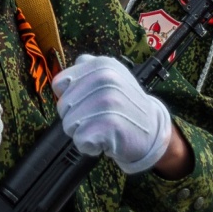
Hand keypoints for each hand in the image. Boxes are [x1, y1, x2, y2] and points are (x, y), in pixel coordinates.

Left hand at [53, 55, 171, 174]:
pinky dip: (89, 146)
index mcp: (101, 64)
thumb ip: (86, 71)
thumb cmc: (125, 106)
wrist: (152, 130)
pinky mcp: (109, 124)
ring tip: (103, 128)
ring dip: (82, 133)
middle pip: (62, 106)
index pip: (60, 84)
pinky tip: (105, 140)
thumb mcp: (111, 76)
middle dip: (76, 118)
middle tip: (98, 118)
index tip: (87, 103)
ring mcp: (107, 100)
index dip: (69, 98)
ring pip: (69, 124)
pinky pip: (80, 140)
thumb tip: (61, 81)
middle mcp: (104, 78)